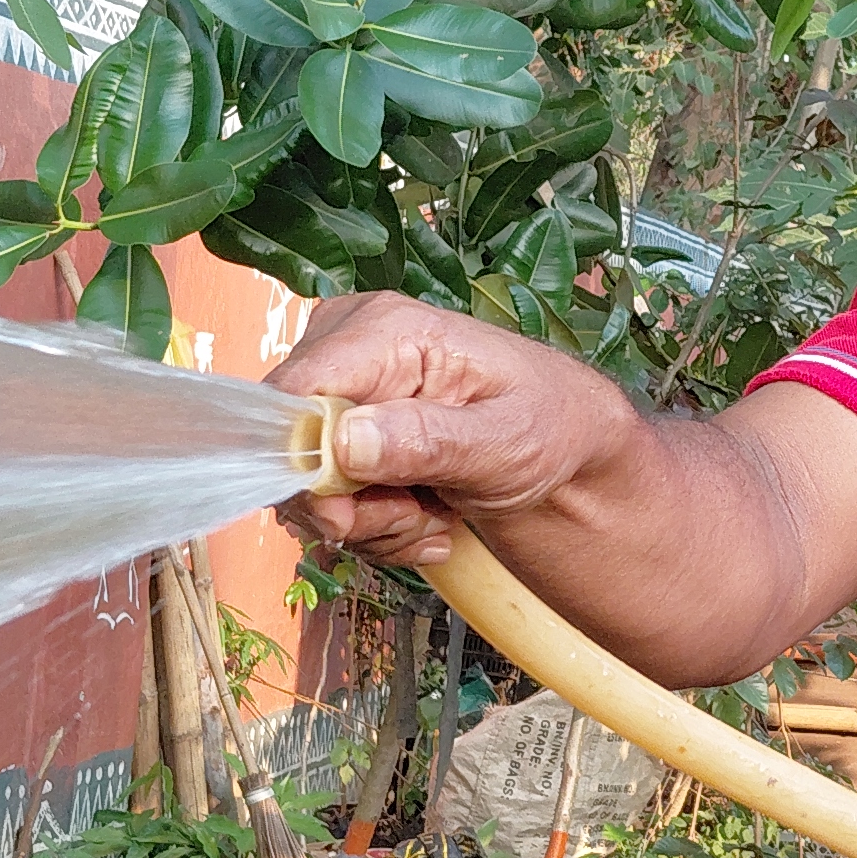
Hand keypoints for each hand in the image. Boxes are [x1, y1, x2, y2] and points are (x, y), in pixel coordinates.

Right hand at [264, 291, 644, 565]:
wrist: (567, 455)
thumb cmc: (551, 427)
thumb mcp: (506, 439)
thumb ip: (427, 440)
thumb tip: (341, 442)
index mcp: (385, 329)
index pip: (294, 392)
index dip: (308, 464)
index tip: (354, 514)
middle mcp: (348, 351)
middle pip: (288, 448)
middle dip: (349, 507)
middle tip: (416, 518)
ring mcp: (341, 395)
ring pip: (303, 488)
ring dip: (369, 525)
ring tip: (433, 517)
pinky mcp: (341, 436)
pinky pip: (323, 502)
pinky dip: (373, 528)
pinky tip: (423, 519)